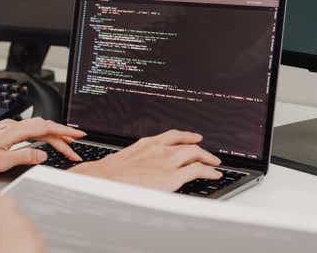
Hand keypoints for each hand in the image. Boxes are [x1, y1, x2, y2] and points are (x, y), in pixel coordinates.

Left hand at [0, 117, 86, 174]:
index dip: (64, 131)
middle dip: (62, 137)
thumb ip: (24, 157)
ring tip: (64, 147)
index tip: (78, 135)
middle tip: (75, 148)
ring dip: (52, 138)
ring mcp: (7, 129)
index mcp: (14, 131)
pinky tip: (43, 143)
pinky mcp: (2, 133)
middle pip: (44, 128)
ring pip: (36, 130)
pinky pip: (28, 132)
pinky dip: (40, 137)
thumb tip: (42, 155)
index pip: (46, 127)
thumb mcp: (0, 162)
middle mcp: (11, 126)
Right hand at [70, 130, 221, 191]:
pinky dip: (209, 171)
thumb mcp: (122, 162)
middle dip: (200, 148)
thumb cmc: (106, 175)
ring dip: (208, 157)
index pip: (171, 136)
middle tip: (208, 152)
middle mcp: (158, 149)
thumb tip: (133, 172)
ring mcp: (166, 161)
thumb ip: (134, 163)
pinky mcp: (172, 176)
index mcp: (146, 144)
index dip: (185, 136)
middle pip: (186, 143)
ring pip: (195, 153)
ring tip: (215, 162)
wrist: (101, 180)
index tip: (192, 138)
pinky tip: (214, 174)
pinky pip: (198, 170)